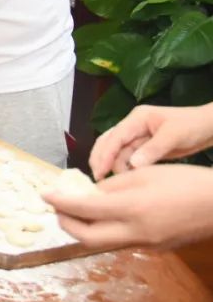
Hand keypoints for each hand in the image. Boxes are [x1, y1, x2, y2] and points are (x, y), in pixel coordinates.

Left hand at [43, 164, 212, 248]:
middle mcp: (135, 232)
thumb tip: (88, 193)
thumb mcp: (143, 174)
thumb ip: (112, 186)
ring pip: (103, 243)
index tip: (44, 194)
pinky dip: (105, 230)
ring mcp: (145, 244)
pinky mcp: (154, 249)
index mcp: (131, 208)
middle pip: (87, 238)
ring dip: (84, 229)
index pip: (83, 209)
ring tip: (77, 210)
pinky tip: (105, 216)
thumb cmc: (183, 181)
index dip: (60, 202)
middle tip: (57, 207)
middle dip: (66, 223)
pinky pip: (121, 242)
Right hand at [89, 104, 212, 180]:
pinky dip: (124, 168)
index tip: (99, 172)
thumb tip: (132, 165)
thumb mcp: (174, 136)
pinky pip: (128, 158)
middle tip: (98, 179)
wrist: (209, 127)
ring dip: (113, 165)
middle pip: (108, 142)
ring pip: (117, 152)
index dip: (105, 154)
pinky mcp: (144, 147)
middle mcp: (133, 126)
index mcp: (137, 119)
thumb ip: (153, 149)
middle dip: (101, 159)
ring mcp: (138, 137)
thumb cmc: (193, 125)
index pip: (115, 137)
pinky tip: (124, 179)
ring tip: (113, 182)